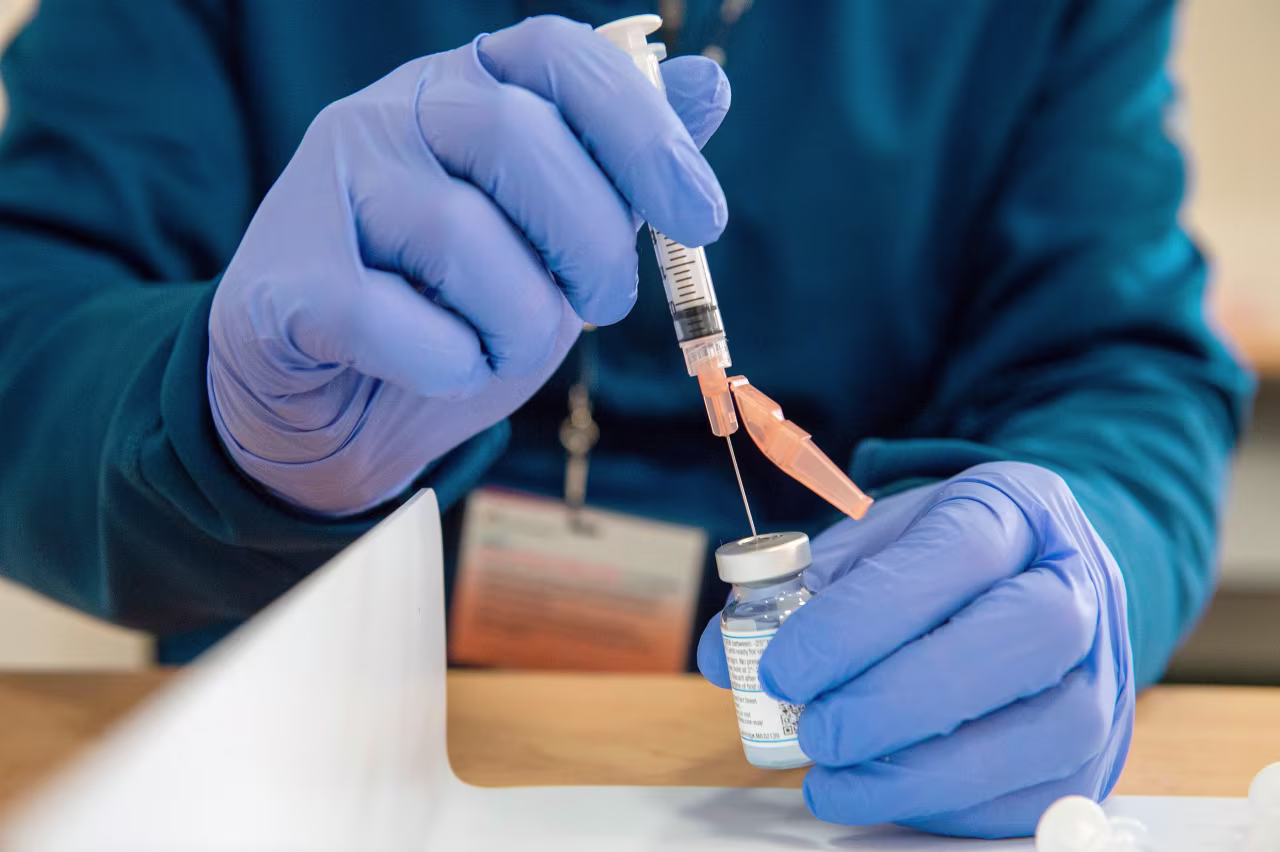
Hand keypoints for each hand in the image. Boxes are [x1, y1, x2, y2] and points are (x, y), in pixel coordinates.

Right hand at [208, 16, 729, 514]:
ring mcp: (326, 185)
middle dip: (590, 245)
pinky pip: (394, 322)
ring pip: (463, 237)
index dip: (643, 130)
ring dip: (516, 326)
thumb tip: (709, 87)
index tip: (702, 218)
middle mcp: (389, 113)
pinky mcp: (283, 277)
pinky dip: (443, 367)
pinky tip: (429, 369)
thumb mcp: (554, 244)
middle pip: (519, 139)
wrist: (331, 407)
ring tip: (497, 348)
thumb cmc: (453, 315)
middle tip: (598, 306)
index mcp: (464, 89)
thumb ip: (619, 171)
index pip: (560, 55)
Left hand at [698, 461, 1134, 837]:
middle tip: (813, 731)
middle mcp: (1080, 584)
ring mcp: (1103, 671)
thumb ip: (801, 588)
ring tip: (833, 778)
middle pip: (1020, 636)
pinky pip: (1038, 793)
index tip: (782, 666)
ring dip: (922, 769)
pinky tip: (884, 790)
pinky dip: (949, 804)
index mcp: (1017, 510)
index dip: (863, 617)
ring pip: (1042, 728)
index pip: (955, 553)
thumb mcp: (875, 543)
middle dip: (900, 697)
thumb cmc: (943, 564)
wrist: (1039, 582)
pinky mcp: (1098, 749)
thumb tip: (725, 655)